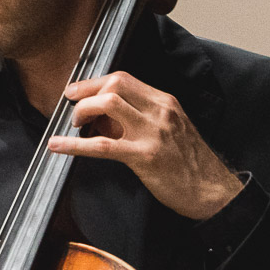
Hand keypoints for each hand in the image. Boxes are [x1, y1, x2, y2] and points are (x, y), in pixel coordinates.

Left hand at [47, 71, 242, 219]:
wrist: (212, 191)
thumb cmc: (189, 164)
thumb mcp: (169, 131)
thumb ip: (139, 120)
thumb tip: (100, 120)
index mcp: (165, 102)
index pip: (124, 78)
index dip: (94, 82)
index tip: (77, 90)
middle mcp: (160, 111)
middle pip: (114, 84)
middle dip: (85, 92)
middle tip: (71, 106)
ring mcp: (153, 132)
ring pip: (109, 104)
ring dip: (82, 111)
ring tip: (73, 125)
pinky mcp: (145, 157)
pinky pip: (102, 146)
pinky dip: (74, 144)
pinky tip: (57, 146)